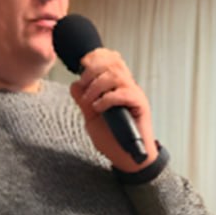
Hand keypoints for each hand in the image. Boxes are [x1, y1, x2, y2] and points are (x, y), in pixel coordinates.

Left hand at [69, 48, 158, 171]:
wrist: (127, 158)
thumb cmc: (113, 139)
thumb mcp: (92, 117)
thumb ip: (84, 101)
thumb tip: (75, 84)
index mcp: (117, 86)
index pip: (111, 59)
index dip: (97, 56)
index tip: (82, 63)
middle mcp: (128, 87)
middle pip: (113, 62)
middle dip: (93, 70)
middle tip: (84, 85)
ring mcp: (135, 95)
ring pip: (116, 75)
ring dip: (97, 85)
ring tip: (90, 100)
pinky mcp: (140, 105)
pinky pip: (123, 93)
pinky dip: (107, 99)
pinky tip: (99, 108)